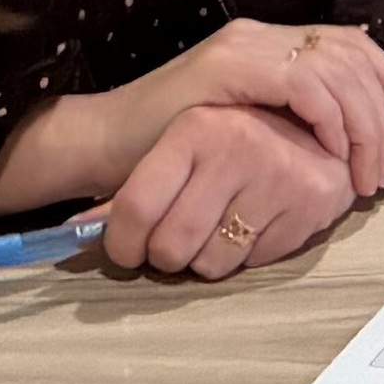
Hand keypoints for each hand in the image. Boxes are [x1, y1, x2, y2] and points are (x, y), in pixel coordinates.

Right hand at [0, 16, 383, 218]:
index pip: (352, 46)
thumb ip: (288, 121)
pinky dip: (328, 117)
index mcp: (272, 44)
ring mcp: (245, 47)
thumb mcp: (245, 128)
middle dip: (383, 109)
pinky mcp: (228, 68)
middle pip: (353, 54)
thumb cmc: (172, 148)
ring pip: (337, 68)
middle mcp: (263, 35)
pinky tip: (332, 151)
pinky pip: (302, 84)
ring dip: (362, 122)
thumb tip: (352, 144)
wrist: (104, 145)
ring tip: (362, 172)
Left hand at [93, 101, 361, 278]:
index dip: (122, 244)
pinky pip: (255, 262)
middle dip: (166, 257)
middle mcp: (238, 143)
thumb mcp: (178, 148)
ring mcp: (279, 172)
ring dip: (208, 258)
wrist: (315, 121)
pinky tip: (257, 222)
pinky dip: (249, 254)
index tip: (127, 252)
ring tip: (222, 226)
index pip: (135, 207)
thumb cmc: (231, 141)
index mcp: (197, 125)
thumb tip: (69, 236)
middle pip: (170, 245)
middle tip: (176, 244)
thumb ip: (129, 191)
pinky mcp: (312, 201)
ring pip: (212, 263)